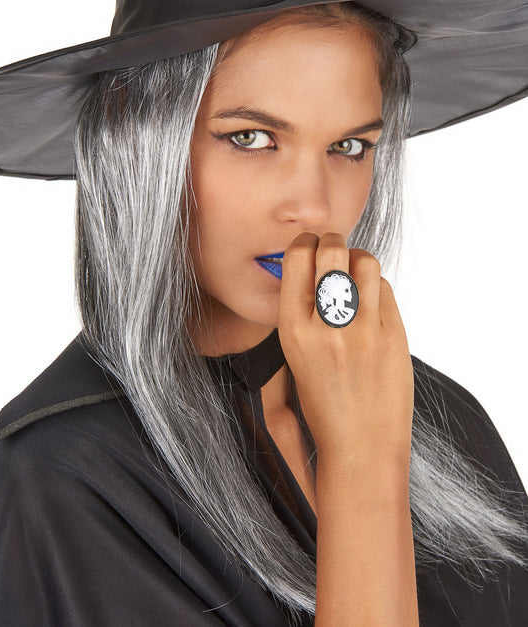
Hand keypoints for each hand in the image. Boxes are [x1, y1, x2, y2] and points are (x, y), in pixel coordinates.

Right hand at [278, 232, 413, 464]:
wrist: (361, 445)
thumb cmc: (324, 406)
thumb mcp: (295, 359)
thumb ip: (300, 315)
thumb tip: (308, 272)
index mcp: (293, 331)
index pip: (297, 258)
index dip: (304, 245)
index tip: (309, 249)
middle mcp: (327, 326)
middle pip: (331, 250)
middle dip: (332, 241)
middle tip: (333, 251)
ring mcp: (364, 330)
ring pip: (365, 262)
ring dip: (358, 260)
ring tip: (354, 275)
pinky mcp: (394, 335)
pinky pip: (384, 289)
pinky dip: (376, 286)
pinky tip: (370, 302)